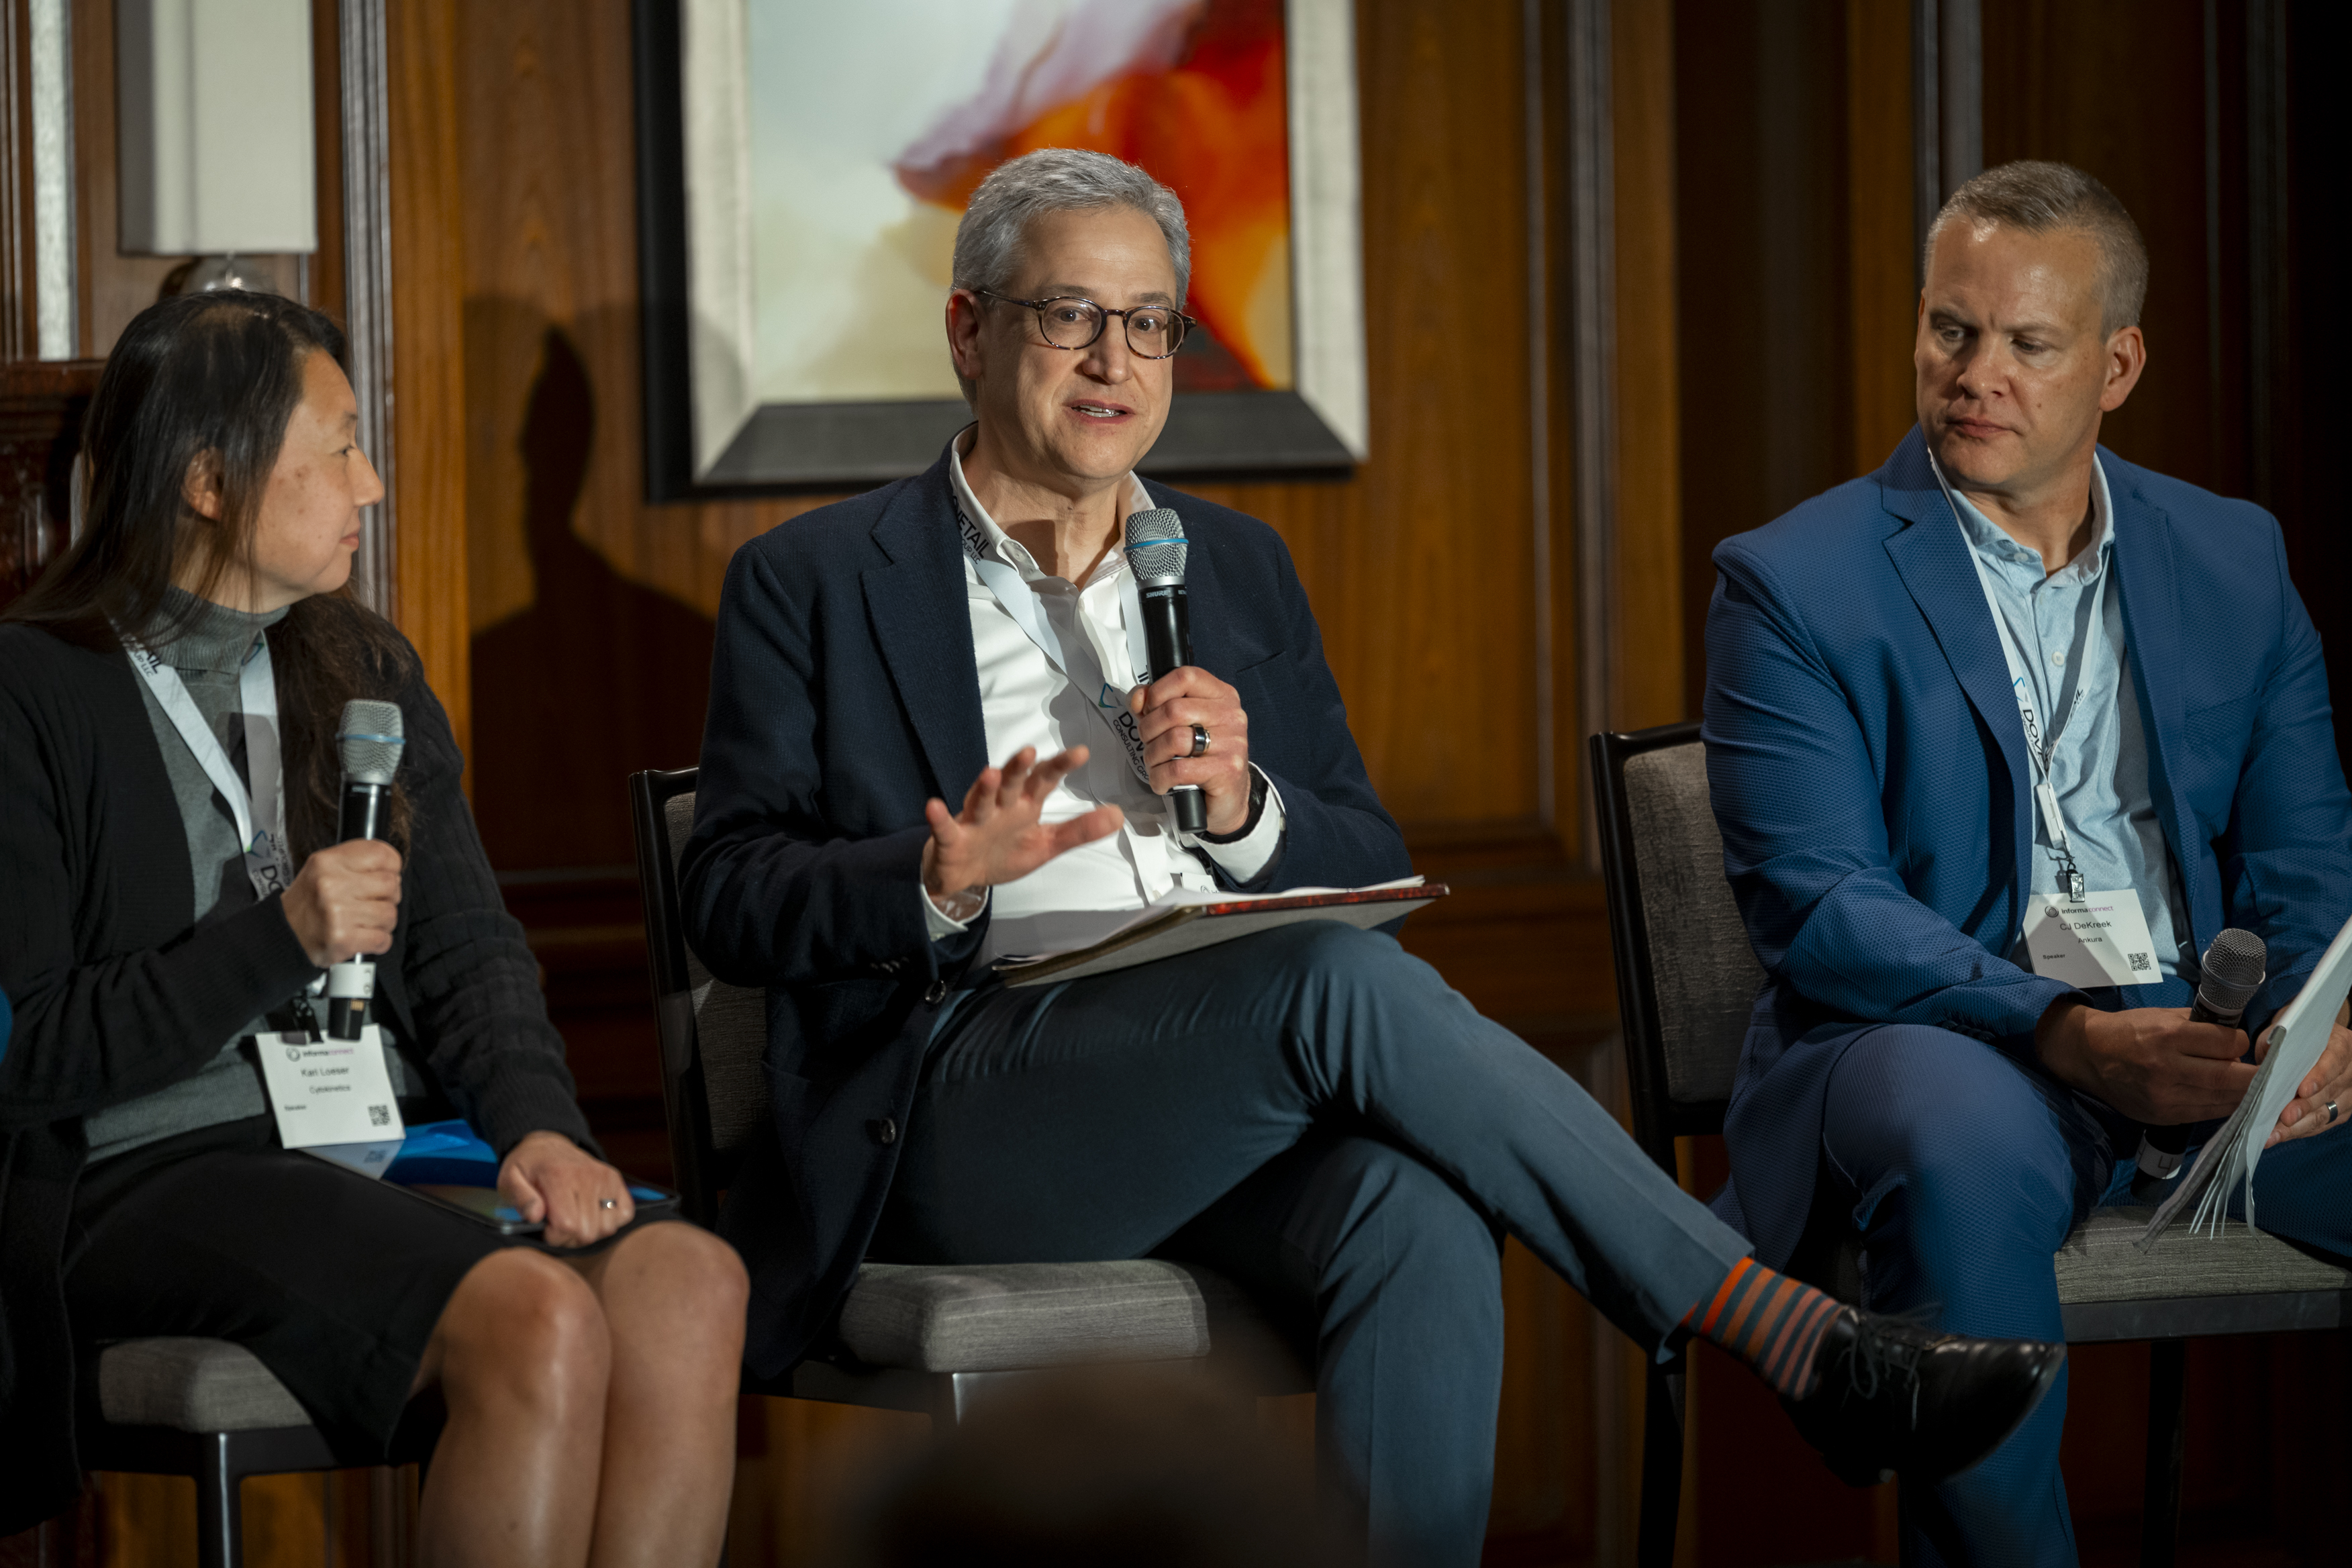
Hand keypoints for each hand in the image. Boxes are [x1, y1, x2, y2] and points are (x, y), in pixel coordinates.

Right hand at [280, 840, 402, 966]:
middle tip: (373, 902)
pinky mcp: (343, 939)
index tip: (386, 875)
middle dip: (388, 896)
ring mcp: (337, 913)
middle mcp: (331, 885)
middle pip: (391, 885)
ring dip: (383, 921)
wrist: (283, 932)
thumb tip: (393, 867)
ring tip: (364, 921)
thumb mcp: (324, 868)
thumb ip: (356, 861)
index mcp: (328, 862)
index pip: (382, 855)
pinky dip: (379, 941)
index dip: (391, 867)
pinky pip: (383, 939)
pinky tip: (364, 936)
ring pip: (390, 914)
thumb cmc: (309, 901)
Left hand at [499, 1130, 633, 1246]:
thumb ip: (521, 1198)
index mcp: (559, 1176)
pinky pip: (624, 1214)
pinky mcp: (616, 1180)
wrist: (547, 1145)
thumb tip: (535, 1216)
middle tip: (558, 1225)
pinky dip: (610, 1221)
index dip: (554, 1236)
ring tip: (575, 1220)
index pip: (567, 1226)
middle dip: (570, 1237)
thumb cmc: (528, 1166)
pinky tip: (592, 1214)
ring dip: (590, 1231)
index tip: (545, 1228)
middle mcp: (587, 1176)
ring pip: (607, 1227)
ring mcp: (605, 1178)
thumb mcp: (510, 1179)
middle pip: (587, 1231)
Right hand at [922, 745, 1123, 904]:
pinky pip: (944, 828)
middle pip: (1011, 784)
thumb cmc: (1004, 853)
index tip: (1081, 752)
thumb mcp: (1046, 845)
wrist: (963, 878)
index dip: (1059, 767)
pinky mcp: (950, 839)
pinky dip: (938, 819)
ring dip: (983, 788)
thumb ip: (1079, 830)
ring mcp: (973, 821)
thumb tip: (1119, 815)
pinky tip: (933, 806)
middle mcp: (999, 807)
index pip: (1043, 781)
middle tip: (1030, 751)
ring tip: (990, 773)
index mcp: (1024, 807)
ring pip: (979, 801)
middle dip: (1019, 768)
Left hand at [1127, 667, 1251, 833]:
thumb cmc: (1203, 757)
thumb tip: (1138, 698)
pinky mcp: (1227, 769)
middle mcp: (1231, 715)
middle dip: (1149, 730)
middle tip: (1149, 743)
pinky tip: (1162, 782)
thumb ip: (1157, 705)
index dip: (1157, 692)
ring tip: (1155, 764)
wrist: (1230, 797)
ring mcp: (1232, 742)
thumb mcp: (1182, 724)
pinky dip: (1160, 778)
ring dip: (1153, 756)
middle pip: (1173, 710)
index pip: (1185, 677)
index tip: (1148, 710)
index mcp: (1221, 696)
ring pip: (1173, 739)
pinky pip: (1178, 769)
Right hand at [2034, 999, 2254, 1124]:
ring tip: (2254, 1085)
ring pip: (2223, 1100)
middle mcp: (2167, 1068)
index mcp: (2167, 1036)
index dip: (2240, 1042)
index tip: (2240, 1042)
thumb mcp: (2161, 1017)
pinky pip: (2207, 1113)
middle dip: (2256, 1075)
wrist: (2088, 1056)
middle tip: (2269, 1070)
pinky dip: (2225, 1105)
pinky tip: (2230, 1097)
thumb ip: (2198, 1027)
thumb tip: (2234, 1038)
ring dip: (2244, 1093)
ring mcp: (2166, 1097)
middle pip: (2230, 1077)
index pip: (2225, 1044)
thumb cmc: (2127, 1030)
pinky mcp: (2164, 1115)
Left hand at [2261, 1007, 2351, 1148]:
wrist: (2306, 1044)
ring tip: (2275, 1135)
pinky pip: (2324, 1123)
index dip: (2320, 1076)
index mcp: (2341, 1044)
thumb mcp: (2285, 1033)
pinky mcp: (2342, 1110)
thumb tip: (2265, 1073)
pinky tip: (2281, 1135)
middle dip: (2306, 1107)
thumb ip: (2280, 1048)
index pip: (2334, 1060)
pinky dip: (2301, 1130)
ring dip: (2300, 1126)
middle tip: (2285, 1118)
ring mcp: (2350, 1092)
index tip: (2303, 1090)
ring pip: (2327, 1112)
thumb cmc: (2293, 1037)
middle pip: (2331, 1091)